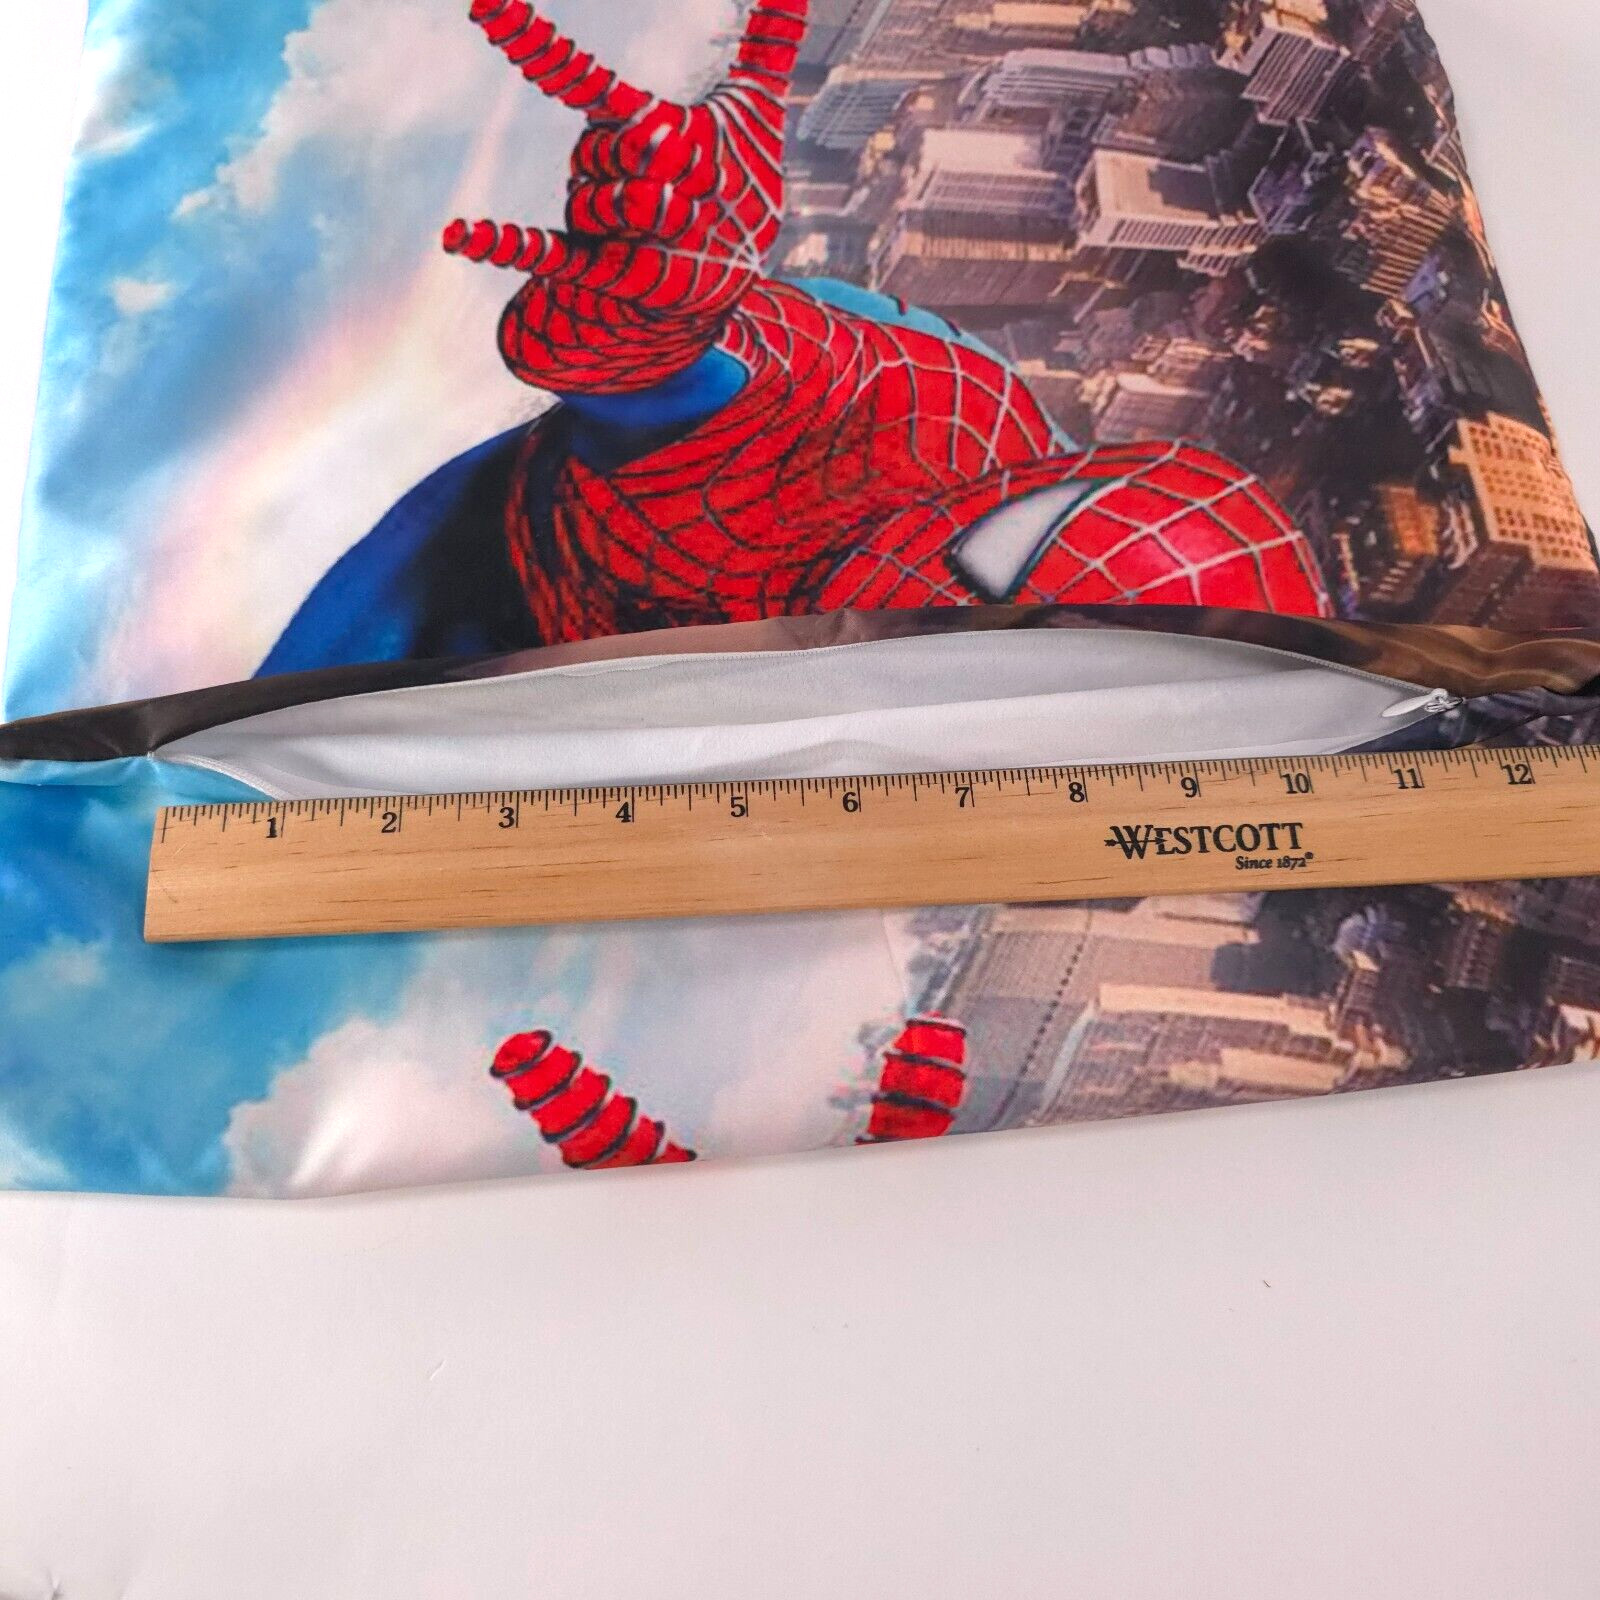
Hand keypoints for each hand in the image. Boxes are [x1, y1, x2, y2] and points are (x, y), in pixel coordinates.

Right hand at [443, 0, 808, 393]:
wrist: (725, 280)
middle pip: (619, 149)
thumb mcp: (758, 111)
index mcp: (627, 124)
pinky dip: (501, 243)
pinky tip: (460, 236)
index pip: (573, 76)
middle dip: (675, 170)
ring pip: (606, 199)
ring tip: (684, 228)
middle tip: (703, 190)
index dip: (533, 41)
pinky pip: (538, 250)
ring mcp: (590, 216)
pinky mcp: (590, 265)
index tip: (486, 4)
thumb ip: (769, 41)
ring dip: (657, 215)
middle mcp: (597, 164)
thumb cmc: (733, 192)